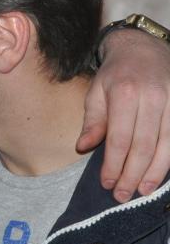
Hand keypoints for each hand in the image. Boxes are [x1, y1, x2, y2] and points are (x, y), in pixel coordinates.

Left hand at [77, 29, 169, 201]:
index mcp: (125, 94)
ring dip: (155, 172)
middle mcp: (153, 98)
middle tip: (122, 195)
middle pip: (144, 146)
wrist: (142, 47)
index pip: (120, 139)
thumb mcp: (95, 92)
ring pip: (167, 145)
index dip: (113, 165)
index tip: (106, 183)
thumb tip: (83, 147)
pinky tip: (162, 173)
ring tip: (143, 191)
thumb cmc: (115, 74)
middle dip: (132, 175)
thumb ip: (92, 121)